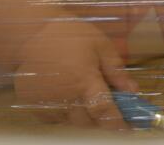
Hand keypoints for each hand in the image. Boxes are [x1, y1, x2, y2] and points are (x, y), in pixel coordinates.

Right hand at [13, 17, 137, 128]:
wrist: (30, 35)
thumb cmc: (70, 36)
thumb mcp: (101, 45)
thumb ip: (116, 71)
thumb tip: (133, 91)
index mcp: (84, 81)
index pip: (103, 112)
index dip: (117, 123)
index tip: (128, 128)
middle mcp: (64, 97)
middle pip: (88, 122)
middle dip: (102, 120)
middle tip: (111, 110)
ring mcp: (46, 104)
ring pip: (71, 123)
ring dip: (84, 118)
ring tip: (88, 99)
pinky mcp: (32, 106)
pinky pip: (55, 119)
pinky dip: (66, 115)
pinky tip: (69, 98)